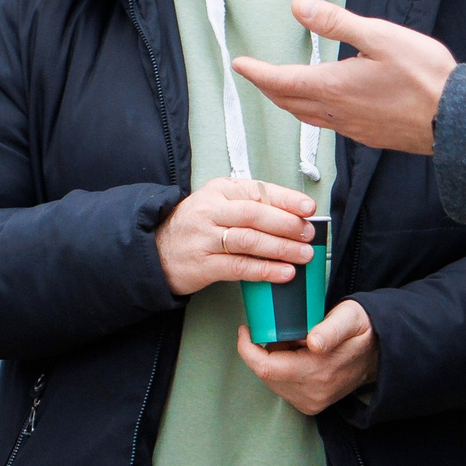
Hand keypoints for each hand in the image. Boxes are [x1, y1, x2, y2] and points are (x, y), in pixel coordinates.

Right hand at [155, 179, 316, 296]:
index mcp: (219, 191)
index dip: (286, 199)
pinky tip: (284, 274)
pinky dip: (265, 270)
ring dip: (281, 248)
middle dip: (287, 224)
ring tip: (303, 255)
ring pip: (250, 240)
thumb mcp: (216, 204)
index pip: (257, 191)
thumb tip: (293, 214)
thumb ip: (248, 205)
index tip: (309, 208)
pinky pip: (240, 267)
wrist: (155, 251)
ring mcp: (205, 238)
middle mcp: (211, 211)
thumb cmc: (195, 227)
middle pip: (255, 214)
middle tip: (309, 234)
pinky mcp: (203, 265)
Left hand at [231, 0, 453, 154]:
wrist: (457, 120)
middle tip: (254, 76)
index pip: (282, 81)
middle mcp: (337, 113)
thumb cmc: (424, 76)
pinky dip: (313, 114)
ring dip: (288, 103)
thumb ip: (337, 22)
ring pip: (307, 117)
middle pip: (289, 102)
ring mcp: (354, 129)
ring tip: (281, 90)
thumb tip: (299, 6)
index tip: (239, 65)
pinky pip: (329, 127)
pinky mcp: (370, 137)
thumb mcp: (380, 37)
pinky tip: (323, 107)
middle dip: (268, 88)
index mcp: (333, 87)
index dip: (257, 73)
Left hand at [237, 299, 377, 415]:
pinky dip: (281, 368)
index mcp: (318, 373)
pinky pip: (282, 386)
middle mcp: (313, 394)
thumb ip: (331, 329)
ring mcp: (312, 402)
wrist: (380, 353)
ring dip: (273, 359)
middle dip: (263, 351)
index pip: (266, 367)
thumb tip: (314, 343)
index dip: (248, 349)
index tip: (246, 329)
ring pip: (272, 381)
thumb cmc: (362, 329)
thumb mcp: (350, 318)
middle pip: (266, 374)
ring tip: (291, 340)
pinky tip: (295, 354)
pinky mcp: (312, 404)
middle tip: (278, 330)